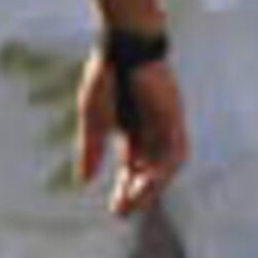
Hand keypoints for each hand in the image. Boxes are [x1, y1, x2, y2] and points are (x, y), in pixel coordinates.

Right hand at [74, 47, 184, 218]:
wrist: (124, 44)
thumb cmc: (107, 75)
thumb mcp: (93, 117)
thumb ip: (91, 148)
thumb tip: (83, 180)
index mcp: (133, 132)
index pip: (133, 170)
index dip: (125, 190)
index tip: (115, 211)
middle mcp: (153, 134)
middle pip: (150, 173)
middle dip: (138, 194)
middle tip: (123, 212)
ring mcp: (166, 127)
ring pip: (165, 167)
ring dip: (152, 187)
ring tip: (135, 202)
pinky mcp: (174, 119)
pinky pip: (174, 152)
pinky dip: (164, 169)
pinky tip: (151, 183)